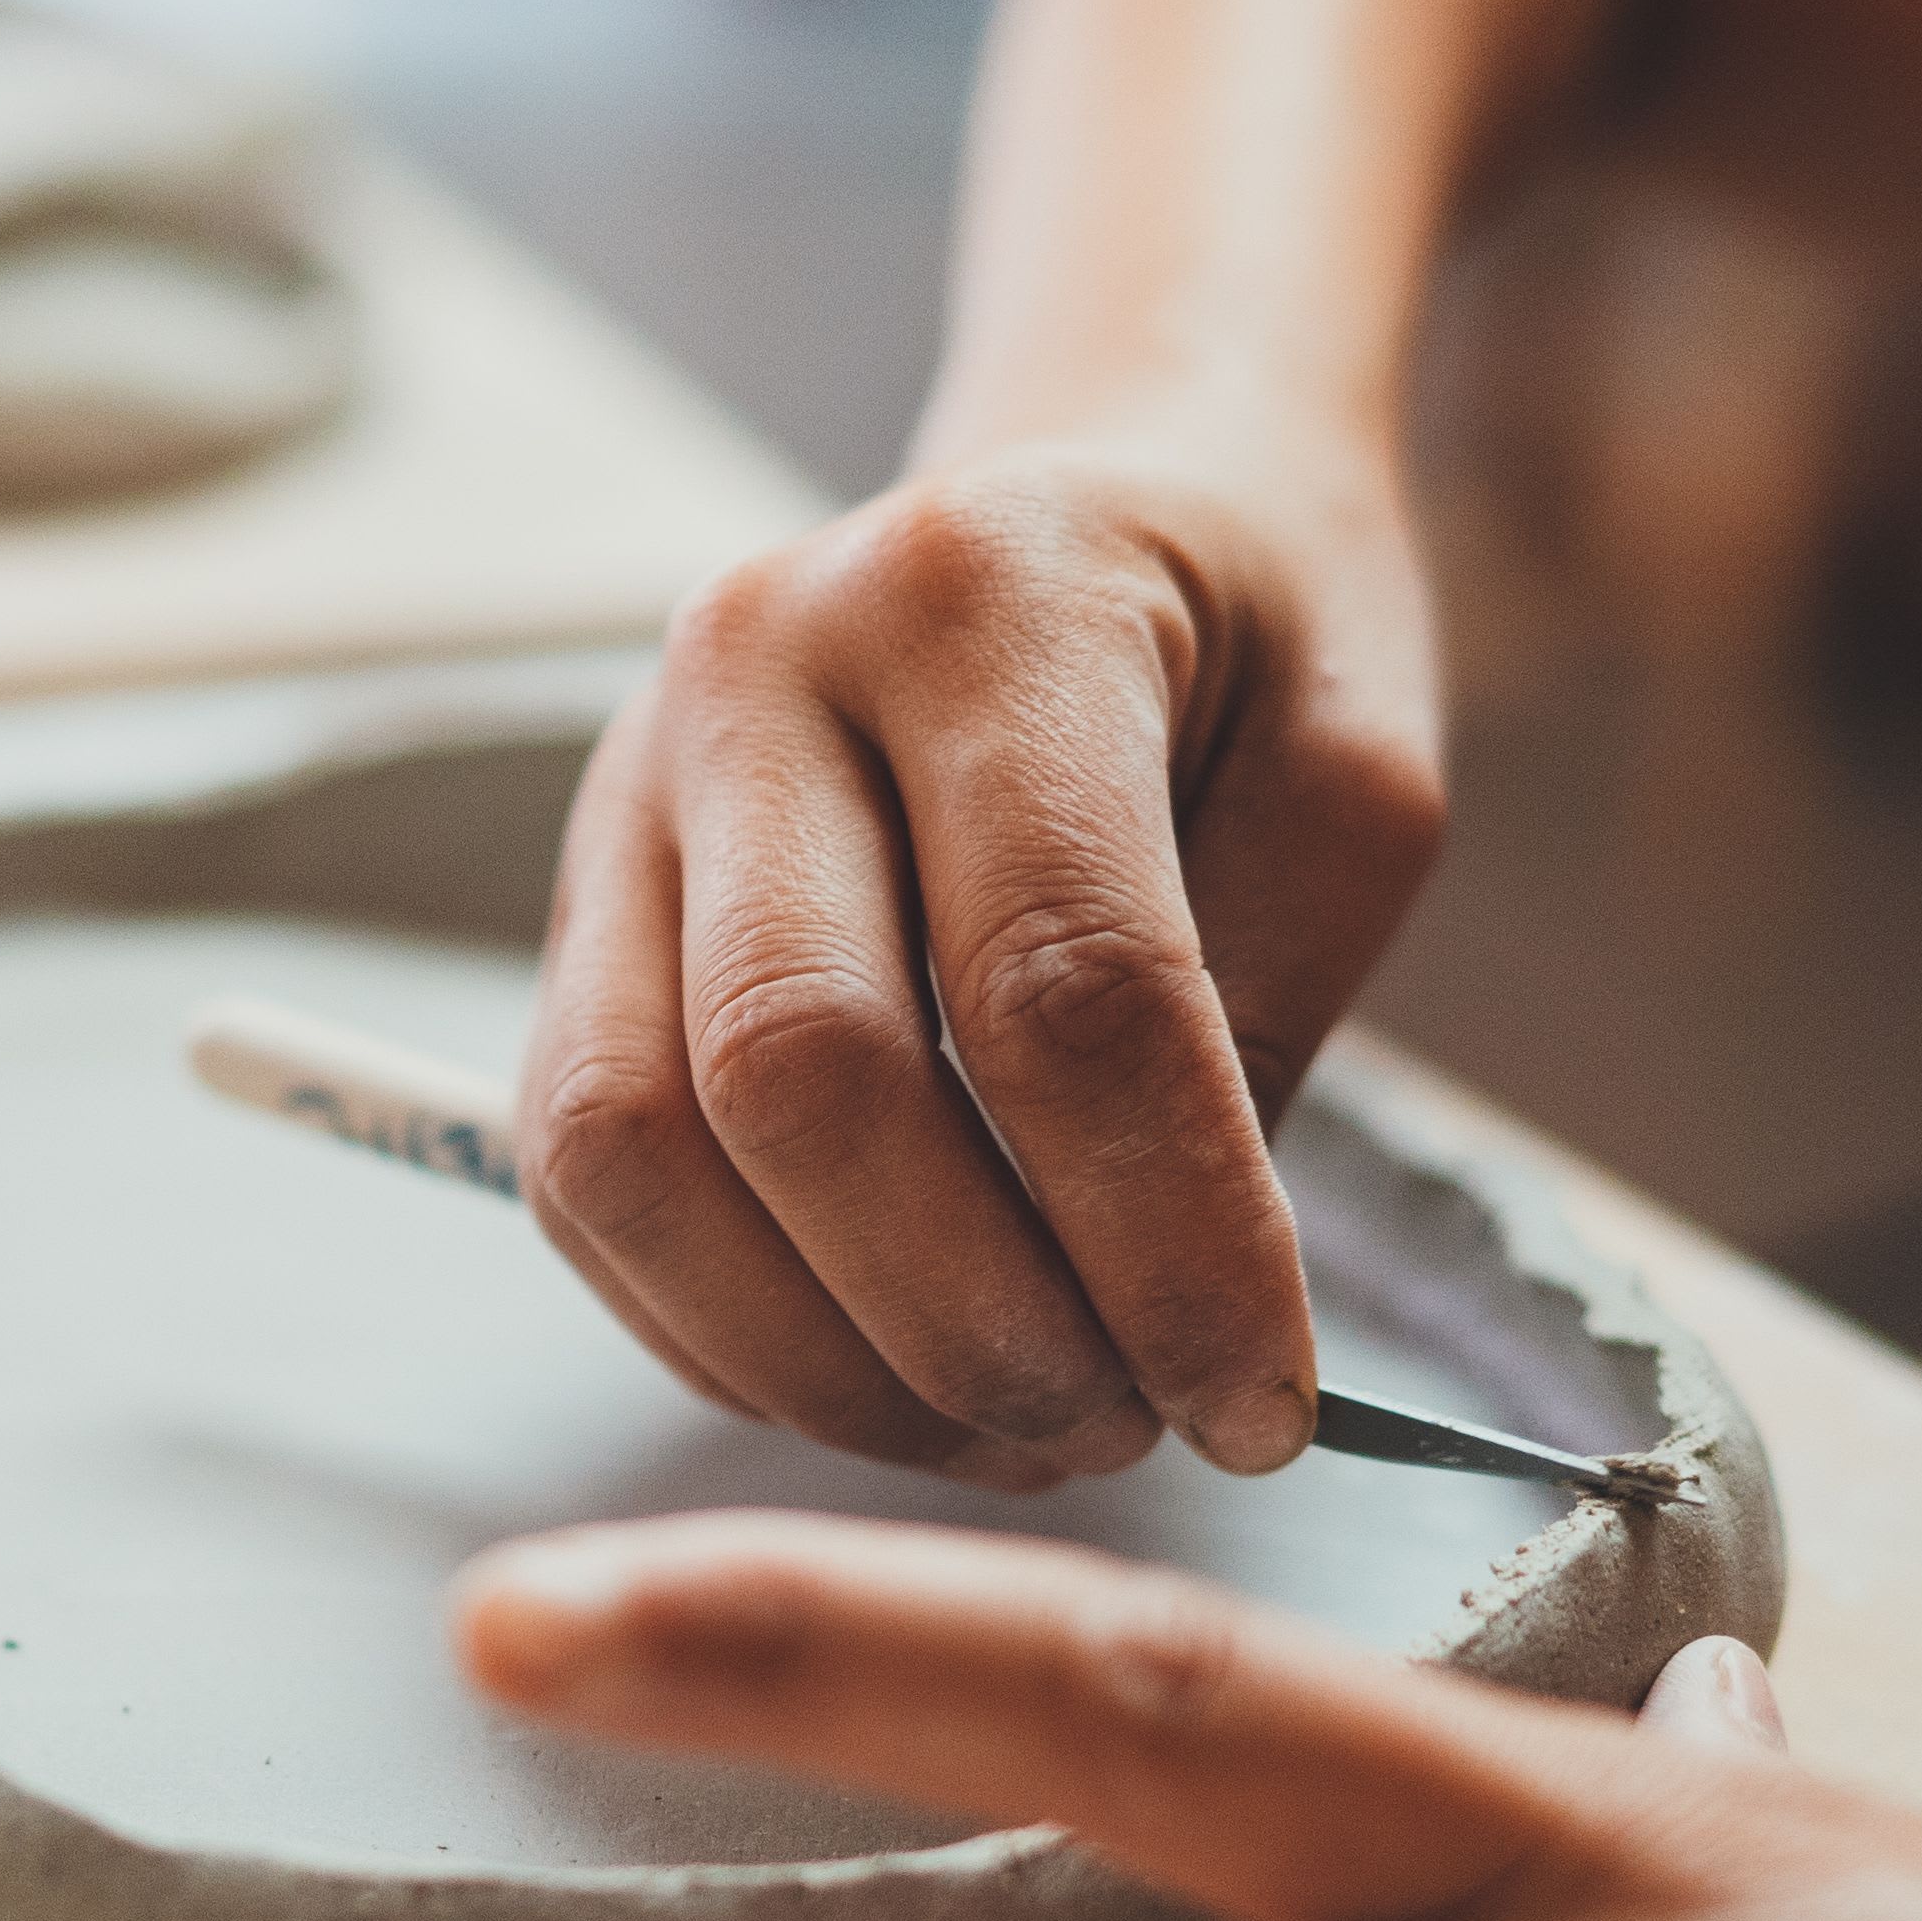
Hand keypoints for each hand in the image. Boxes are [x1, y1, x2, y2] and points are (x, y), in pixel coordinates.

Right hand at [514, 443, 1442, 1491]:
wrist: (1091, 493)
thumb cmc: (1242, 634)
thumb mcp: (1351, 777)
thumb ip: (1265, 1019)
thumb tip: (1172, 1313)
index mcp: (982, 594)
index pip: (1054, 983)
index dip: (1164, 1240)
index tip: (1263, 1402)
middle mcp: (754, 670)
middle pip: (799, 1077)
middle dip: (971, 1324)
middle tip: (1121, 1428)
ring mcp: (628, 788)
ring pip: (636, 1152)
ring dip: (820, 1360)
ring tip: (1001, 1426)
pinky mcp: (570, 909)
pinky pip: (578, 1180)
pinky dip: (721, 1329)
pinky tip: (879, 1368)